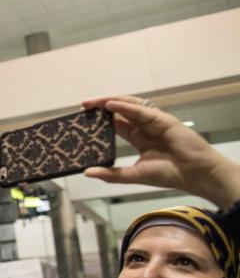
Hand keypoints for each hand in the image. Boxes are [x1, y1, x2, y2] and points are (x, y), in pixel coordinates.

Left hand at [83, 96, 239, 209]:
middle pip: (120, 112)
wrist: (195, 175)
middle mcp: (146, 127)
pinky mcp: (164, 120)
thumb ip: (111, 174)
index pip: (117, 124)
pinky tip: (110, 105)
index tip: (83, 118)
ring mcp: (155, 121)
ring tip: (92, 102)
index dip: (100, 120)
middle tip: (83, 106)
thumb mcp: (134, 175)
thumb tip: (87, 172)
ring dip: (110, 102)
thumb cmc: (170, 174)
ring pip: (129, 106)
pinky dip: (125, 107)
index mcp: (140, 138)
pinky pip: (142, 111)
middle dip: (102, 107)